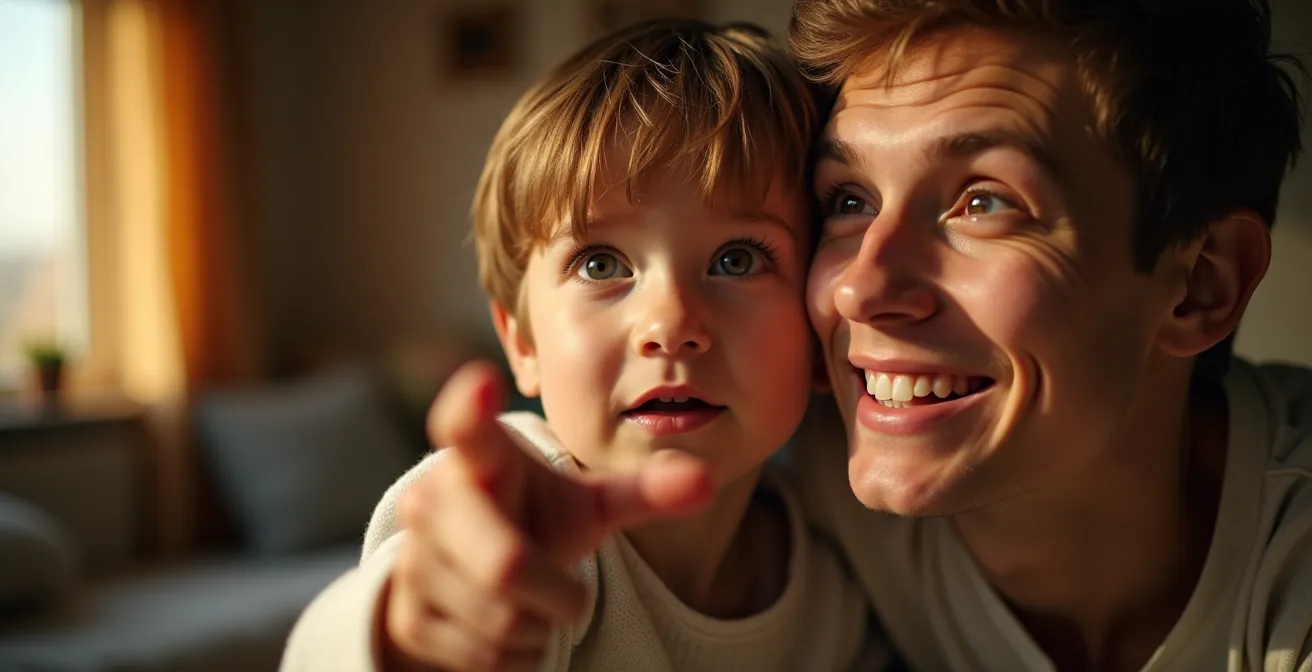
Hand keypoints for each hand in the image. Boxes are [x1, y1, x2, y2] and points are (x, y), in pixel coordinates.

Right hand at [380, 360, 712, 670]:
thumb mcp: (586, 503)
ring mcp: (416, 557)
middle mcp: (434, 499)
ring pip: (500, 620)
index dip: (470, 407)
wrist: (466, 576)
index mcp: (479, 457)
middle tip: (572, 595)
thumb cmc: (534, 519)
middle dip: (557, 593)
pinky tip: (511, 630)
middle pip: (505, 565)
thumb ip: (644, 490)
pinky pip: (482, 655)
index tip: (482, 382)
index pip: (467, 427)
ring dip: (538, 627)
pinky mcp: (408, 613)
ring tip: (536, 605)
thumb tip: (705, 479)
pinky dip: (517, 656)